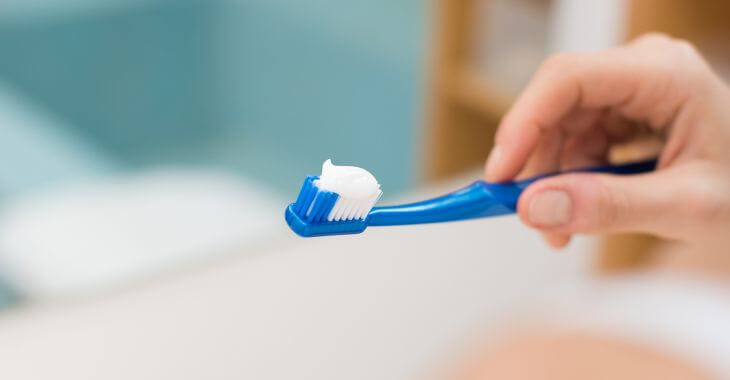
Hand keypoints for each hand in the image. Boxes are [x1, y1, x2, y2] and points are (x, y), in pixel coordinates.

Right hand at [485, 33, 729, 248]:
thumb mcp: (686, 208)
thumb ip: (610, 207)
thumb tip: (534, 207)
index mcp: (664, 74)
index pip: (568, 79)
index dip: (523, 123)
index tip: (500, 175)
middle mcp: (641, 70)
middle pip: (556, 105)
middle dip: (536, 163)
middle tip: (526, 214)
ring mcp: (630, 89)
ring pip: (559, 127)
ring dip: (550, 178)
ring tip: (559, 229)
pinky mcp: (623, 112)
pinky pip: (574, 140)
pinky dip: (567, 178)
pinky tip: (578, 209)